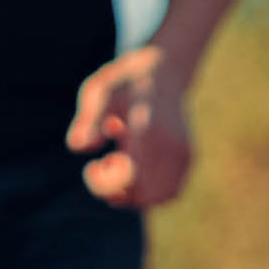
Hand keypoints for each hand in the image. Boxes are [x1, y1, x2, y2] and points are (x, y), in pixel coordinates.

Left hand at [68, 48, 193, 211]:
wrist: (164, 71)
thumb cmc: (124, 82)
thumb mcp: (99, 91)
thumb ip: (88, 119)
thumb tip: (80, 146)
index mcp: (147, 127)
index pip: (131, 177)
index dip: (105, 185)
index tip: (92, 167)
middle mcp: (171, 143)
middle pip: (144, 195)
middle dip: (116, 192)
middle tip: (105, 164)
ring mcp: (183, 152)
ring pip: (159, 197)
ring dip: (133, 193)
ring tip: (121, 164)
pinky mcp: (189, 158)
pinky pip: (170, 192)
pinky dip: (149, 191)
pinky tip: (137, 167)